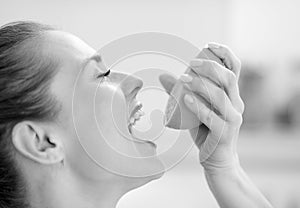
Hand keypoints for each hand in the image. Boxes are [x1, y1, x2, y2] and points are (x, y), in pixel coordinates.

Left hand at [159, 43, 243, 171]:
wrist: (217, 159)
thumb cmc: (206, 131)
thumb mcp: (194, 108)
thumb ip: (181, 92)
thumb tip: (162, 76)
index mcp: (232, 95)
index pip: (234, 68)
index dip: (225, 53)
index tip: (208, 45)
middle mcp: (236, 104)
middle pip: (228, 77)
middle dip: (210, 66)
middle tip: (191, 64)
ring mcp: (232, 119)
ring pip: (221, 95)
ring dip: (201, 84)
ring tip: (183, 79)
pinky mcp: (224, 133)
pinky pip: (212, 117)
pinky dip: (198, 106)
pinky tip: (186, 98)